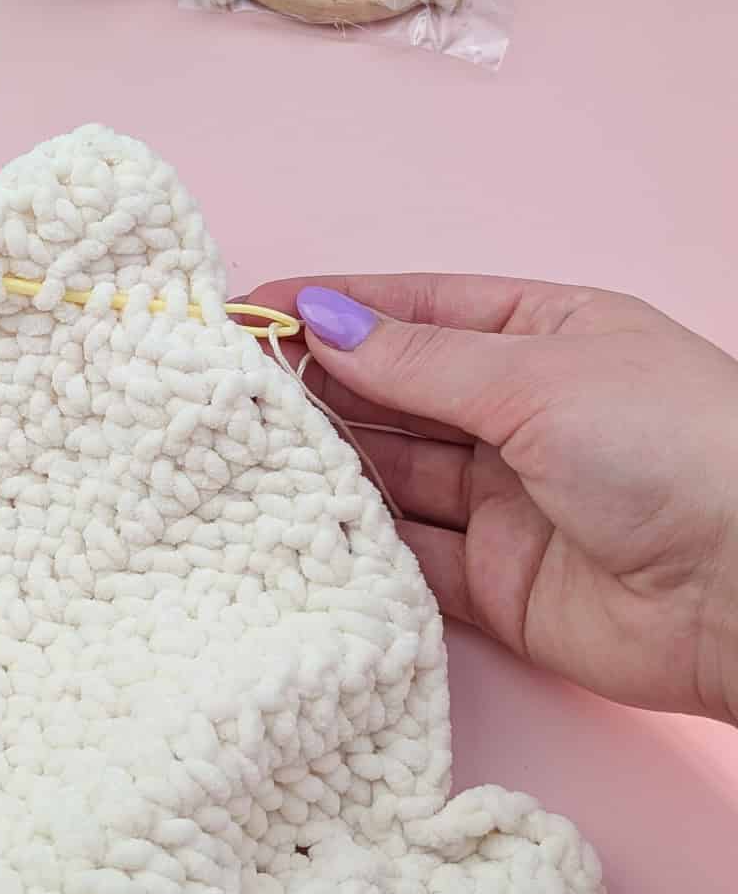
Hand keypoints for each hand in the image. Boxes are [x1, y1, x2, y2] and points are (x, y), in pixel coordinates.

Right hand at [248, 275, 737, 724]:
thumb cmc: (670, 447)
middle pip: (399, 391)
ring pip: (394, 472)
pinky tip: (289, 521)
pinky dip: (356, 542)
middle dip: (319, 383)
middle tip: (222, 384)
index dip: (337, 306)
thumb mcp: (537, 377)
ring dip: (326, 460)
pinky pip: (410, 557)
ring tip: (235, 446)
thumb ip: (419, 363)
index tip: (248, 310)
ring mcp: (509, 501)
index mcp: (548, 334)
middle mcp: (524, 413)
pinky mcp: (498, 587)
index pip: (421, 310)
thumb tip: (324, 322)